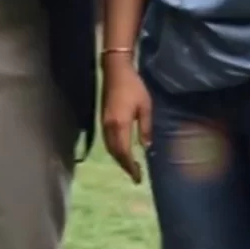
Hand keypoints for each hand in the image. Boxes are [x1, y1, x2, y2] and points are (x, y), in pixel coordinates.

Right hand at [100, 60, 153, 183]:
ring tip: (129, 166)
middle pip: (114, 152)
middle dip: (124, 165)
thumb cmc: (134, 87)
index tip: (138, 177)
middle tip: (135, 175)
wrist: (116, 71)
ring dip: (118, 158)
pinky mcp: (103, 118)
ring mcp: (104, 122)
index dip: (130, 166)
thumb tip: (146, 146)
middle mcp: (109, 126)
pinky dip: (114, 150)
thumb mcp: (145, 107)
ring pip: (109, 147)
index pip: (124, 151)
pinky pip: (107, 140)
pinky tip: (121, 151)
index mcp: (120, 124)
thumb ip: (145, 128)